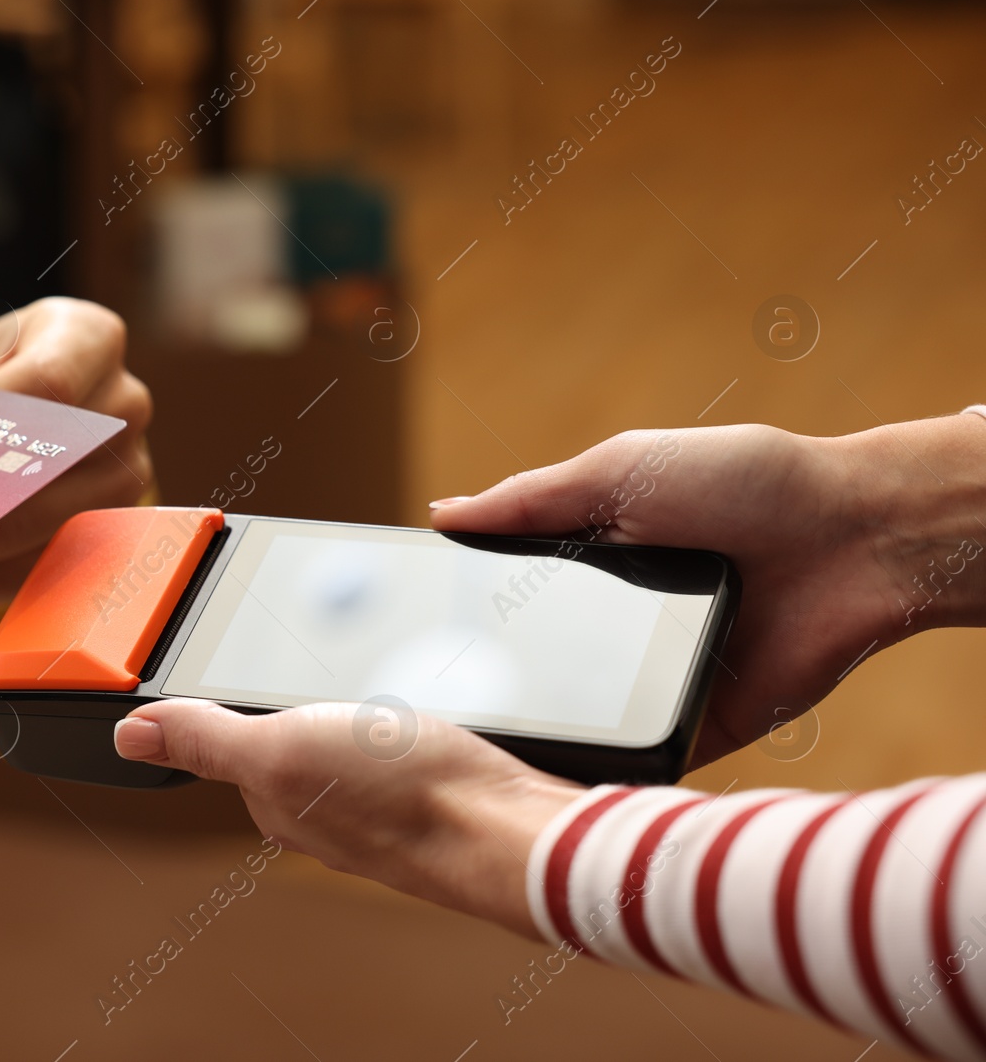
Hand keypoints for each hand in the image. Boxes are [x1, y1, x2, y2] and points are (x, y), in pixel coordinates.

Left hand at [114, 699, 582, 938]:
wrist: (514, 830)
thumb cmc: (404, 799)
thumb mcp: (284, 749)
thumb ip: (209, 739)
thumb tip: (129, 733)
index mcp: (277, 801)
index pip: (233, 744)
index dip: (234, 699)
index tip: (241, 664)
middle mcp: (323, 810)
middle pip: (291, 742)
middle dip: (299, 701)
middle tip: (314, 667)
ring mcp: (379, 803)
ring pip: (345, 744)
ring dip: (352, 711)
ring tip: (368, 688)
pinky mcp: (430, 790)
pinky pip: (395, 748)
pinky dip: (397, 725)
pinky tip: (415, 717)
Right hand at [429, 419, 985, 765]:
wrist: (853, 538)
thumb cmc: (742, 482)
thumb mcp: (617, 470)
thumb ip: (529, 499)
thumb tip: (441, 513)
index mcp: (593, 564)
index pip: (508, 598)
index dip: (458, 614)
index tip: (398, 632)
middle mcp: (616, 627)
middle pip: (530, 665)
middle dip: (482, 684)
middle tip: (416, 706)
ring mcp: (651, 680)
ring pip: (573, 720)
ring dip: (532, 731)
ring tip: (462, 755)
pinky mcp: (695, 725)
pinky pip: (634, 760)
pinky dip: (597, 771)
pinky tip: (539, 783)